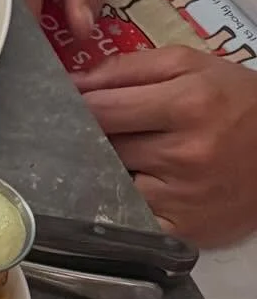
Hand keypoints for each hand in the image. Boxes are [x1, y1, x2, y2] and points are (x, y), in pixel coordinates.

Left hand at [74, 48, 256, 246]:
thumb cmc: (236, 103)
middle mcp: (183, 154)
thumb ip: (130, 69)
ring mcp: (179, 198)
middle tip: (92, 134)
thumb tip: (73, 82)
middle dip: (91, 140)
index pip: (103, 109)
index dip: (76, 108)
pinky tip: (132, 190)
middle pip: (103, 148)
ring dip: (105, 172)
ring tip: (124, 160)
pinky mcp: (176, 230)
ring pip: (109, 184)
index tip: (63, 108)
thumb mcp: (193, 67)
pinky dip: (119, 203)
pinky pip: (125, 217)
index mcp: (188, 104)